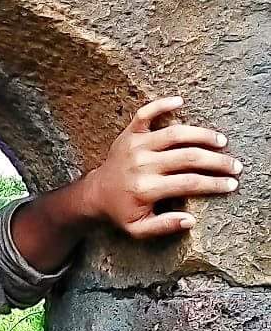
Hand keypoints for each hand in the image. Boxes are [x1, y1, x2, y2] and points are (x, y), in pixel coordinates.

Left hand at [86, 95, 242, 238]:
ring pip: (175, 134)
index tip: (231, 184)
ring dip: (201, 135)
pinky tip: (181, 101)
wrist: (95, 194)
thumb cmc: (121, 212)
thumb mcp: (139, 229)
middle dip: (216, 161)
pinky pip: (146, 113)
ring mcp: (136, 146)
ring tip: (221, 141)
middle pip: (188, 157)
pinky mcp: (130, 133)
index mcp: (146, 189)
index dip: (213, 184)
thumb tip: (190, 221)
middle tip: (234, 165)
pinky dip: (162, 104)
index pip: (189, 183)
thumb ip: (164, 226)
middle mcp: (143, 164)